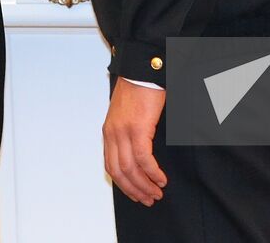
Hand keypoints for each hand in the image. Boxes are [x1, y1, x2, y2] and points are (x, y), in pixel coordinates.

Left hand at [103, 80, 166, 204]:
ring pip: (130, 170)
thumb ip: (127, 133)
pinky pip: (144, 159)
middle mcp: (112, 134)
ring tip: (157, 193)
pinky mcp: (137, 129)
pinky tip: (161, 179)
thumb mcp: (126, 114)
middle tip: (148, 199)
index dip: (123, 184)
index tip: (135, 193)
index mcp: (108, 132)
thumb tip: (138, 153)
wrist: (142, 70)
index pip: (111, 166)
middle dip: (134, 190)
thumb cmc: (138, 88)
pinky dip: (152, 173)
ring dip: (144, 185)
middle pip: (119, 173)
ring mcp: (123, 132)